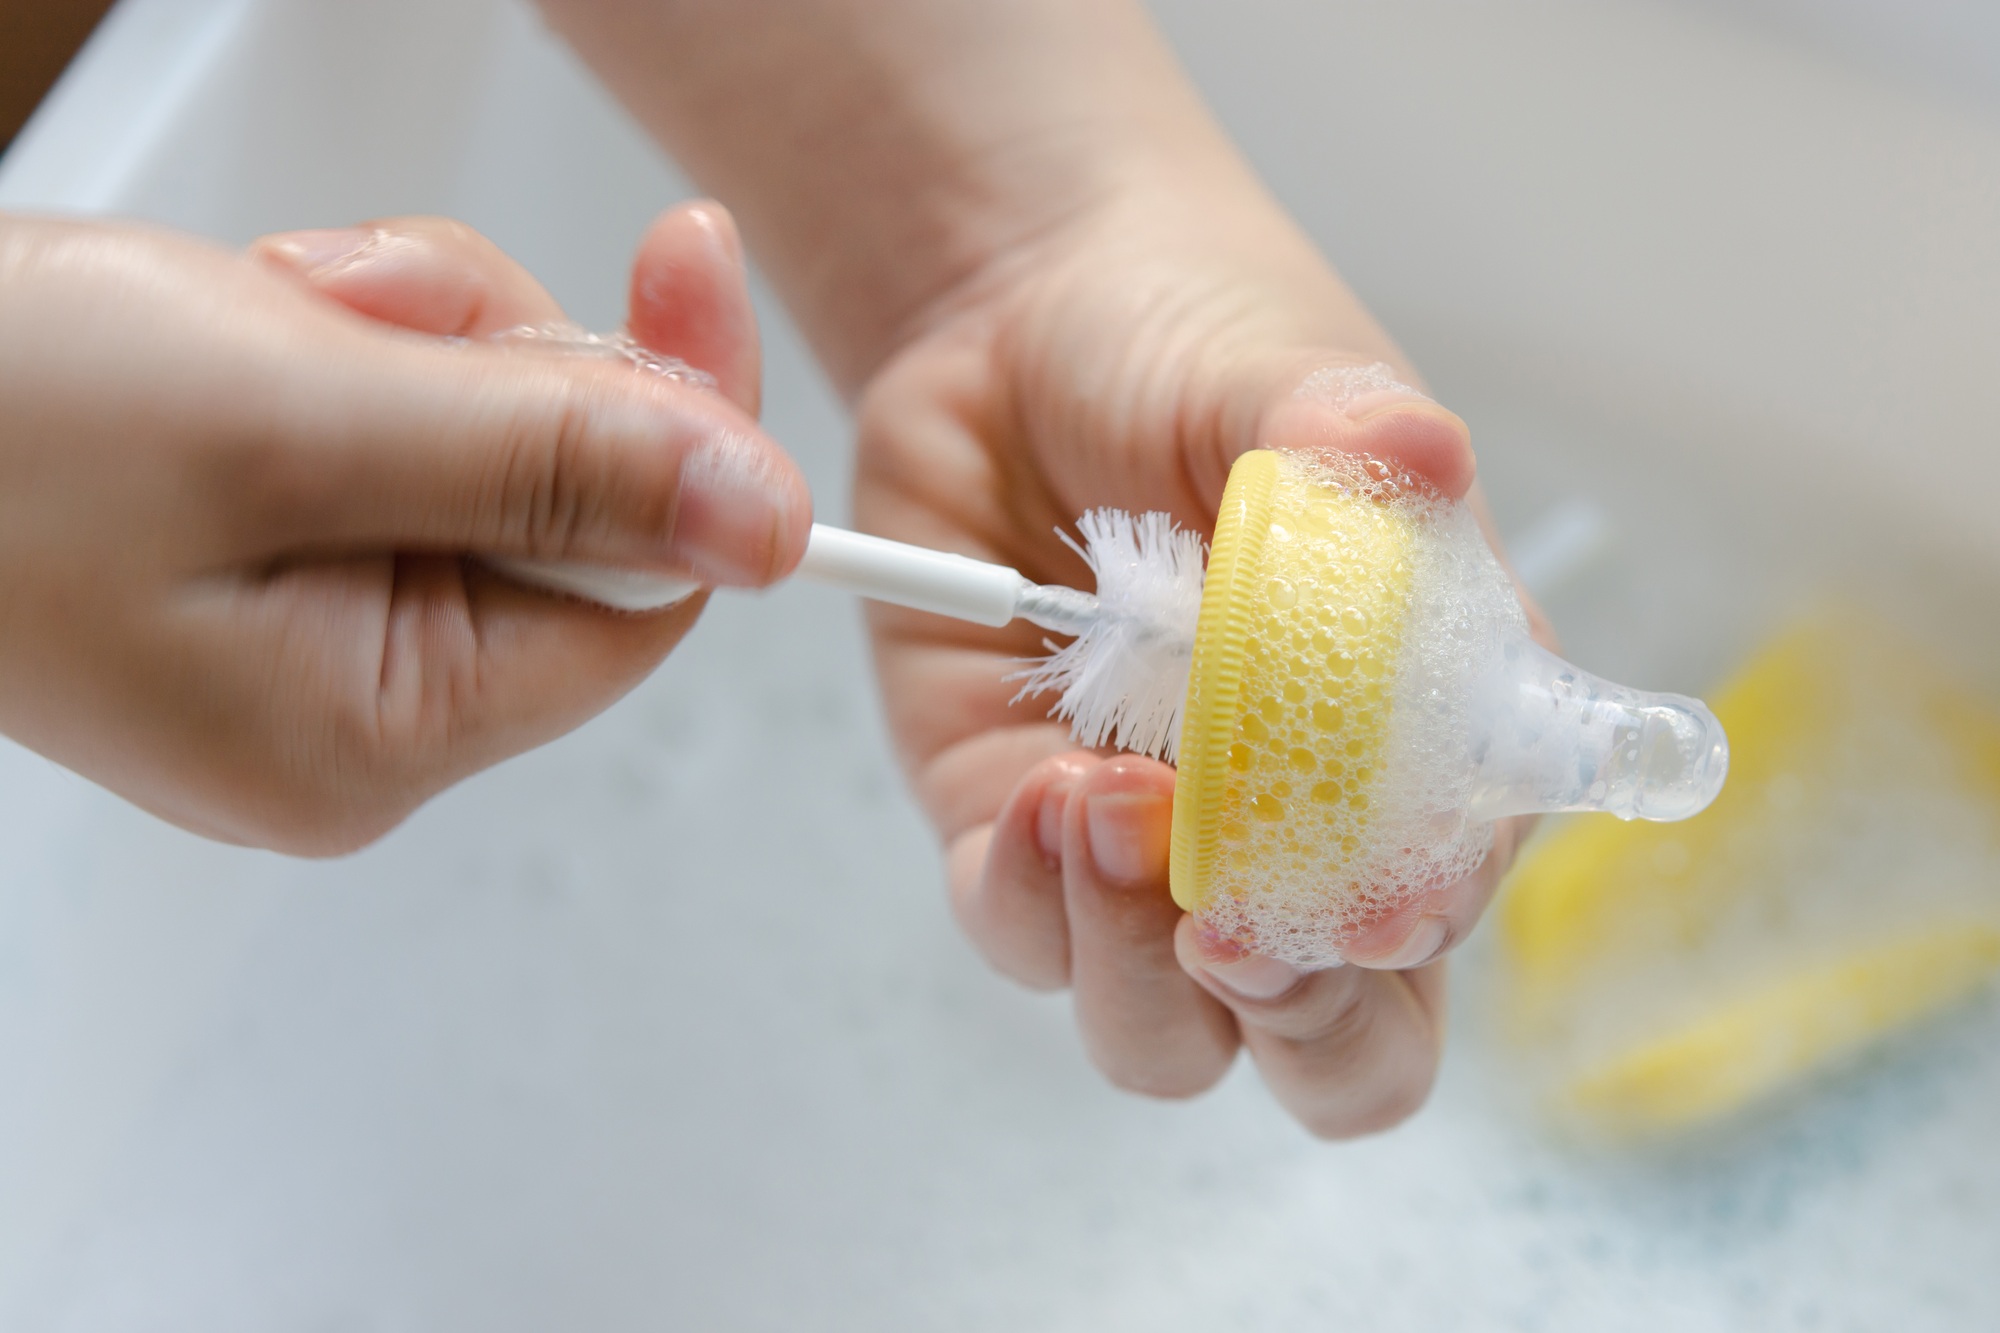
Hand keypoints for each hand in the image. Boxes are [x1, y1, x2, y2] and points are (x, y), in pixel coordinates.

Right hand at [0, 204, 803, 852]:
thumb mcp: (295, 421)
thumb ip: (550, 465)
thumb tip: (765, 524)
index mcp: (377, 733)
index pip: (639, 589)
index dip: (680, 427)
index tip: (686, 267)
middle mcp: (357, 707)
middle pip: (567, 500)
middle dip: (491, 359)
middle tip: (350, 306)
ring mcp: (312, 624)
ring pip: (487, 436)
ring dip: (409, 331)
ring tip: (259, 310)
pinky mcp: (274, 539)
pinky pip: (402, 420)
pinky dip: (348, 336)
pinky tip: (246, 318)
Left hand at [853, 185, 1552, 1136]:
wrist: (1014, 319)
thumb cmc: (1191, 339)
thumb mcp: (1283, 368)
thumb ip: (1350, 432)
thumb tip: (1418, 449)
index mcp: (1416, 739)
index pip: (1453, 890)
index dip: (1422, 924)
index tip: (1371, 908)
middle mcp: (1292, 827)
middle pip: (1343, 1047)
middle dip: (1306, 1031)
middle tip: (1242, 939)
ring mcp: (1150, 845)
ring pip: (1169, 1035)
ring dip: (1140, 970)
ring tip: (1106, 807)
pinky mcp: (1011, 827)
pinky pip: (1020, 936)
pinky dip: (1028, 901)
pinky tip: (1035, 793)